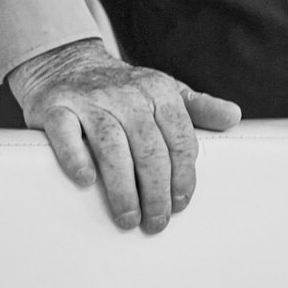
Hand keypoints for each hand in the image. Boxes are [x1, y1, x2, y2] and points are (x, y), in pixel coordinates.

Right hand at [6, 38, 241, 232]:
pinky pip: (65, 134)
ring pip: (112, 147)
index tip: (181, 204)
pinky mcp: (54, 108)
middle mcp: (126, 94)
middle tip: (156, 223)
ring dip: (122, 188)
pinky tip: (86, 181)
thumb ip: (199, 107)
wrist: (64, 64)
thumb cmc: (122, 89)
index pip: (180, 139)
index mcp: (159, 91)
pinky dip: (76, 158)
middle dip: (156, 192)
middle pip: (149, 149)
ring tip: (128, 218)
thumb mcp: (164, 91)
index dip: (183, 176)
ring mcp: (89, 100)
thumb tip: (233, 117)